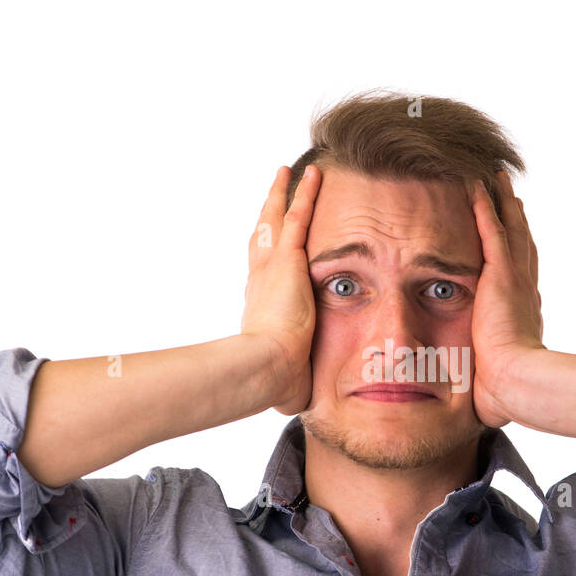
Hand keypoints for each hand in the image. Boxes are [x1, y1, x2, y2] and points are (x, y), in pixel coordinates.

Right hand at [241, 164, 319, 414]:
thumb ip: (290, 379)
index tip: (272, 245)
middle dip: (269, 214)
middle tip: (274, 192)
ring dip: (284, 194)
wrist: (267, 366)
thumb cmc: (273, 379)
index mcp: (260, 304)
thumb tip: (294, 402)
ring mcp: (272, 266)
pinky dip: (305, 193)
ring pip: (278, 219)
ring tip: (290, 172)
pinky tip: (314, 173)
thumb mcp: (284, 375)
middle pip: (264, 237)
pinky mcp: (287, 259)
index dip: (267, 254)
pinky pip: (299, 216)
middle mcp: (260, 279)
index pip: (264, 272)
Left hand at [468, 171, 545, 427]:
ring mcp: (514, 281)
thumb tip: (476, 407)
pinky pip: (491, 231)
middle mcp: (523, 291)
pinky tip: (476, 185)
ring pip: (508, 230)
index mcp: (520, 314)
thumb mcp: (493, 382)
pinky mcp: (502, 276)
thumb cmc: (507, 394)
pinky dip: (484, 207)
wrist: (519, 385)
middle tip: (508, 192)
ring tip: (493, 177)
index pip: (519, 276)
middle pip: (518, 244)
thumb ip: (487, 383)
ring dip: (500, 202)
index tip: (513, 235)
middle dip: (513, 217)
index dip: (517, 252)